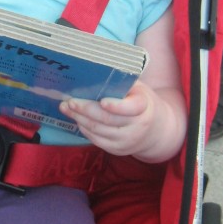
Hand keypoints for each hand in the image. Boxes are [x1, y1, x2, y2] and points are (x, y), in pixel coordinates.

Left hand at [60, 79, 183, 162]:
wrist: (155, 130)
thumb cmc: (141, 102)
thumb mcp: (138, 89)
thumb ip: (121, 83)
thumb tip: (93, 74)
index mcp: (144, 107)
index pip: (132, 107)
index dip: (116, 106)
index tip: (102, 101)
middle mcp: (137, 126)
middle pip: (108, 119)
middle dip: (85, 109)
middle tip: (70, 101)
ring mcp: (127, 140)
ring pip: (99, 130)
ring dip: (79, 119)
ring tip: (66, 108)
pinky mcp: (118, 150)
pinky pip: (97, 140)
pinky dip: (84, 129)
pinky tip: (77, 119)